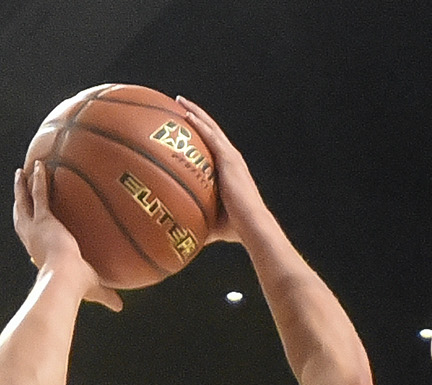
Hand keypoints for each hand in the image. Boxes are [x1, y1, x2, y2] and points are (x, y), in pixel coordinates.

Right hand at [9, 160, 120, 309]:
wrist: (65, 279)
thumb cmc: (76, 288)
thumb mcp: (92, 288)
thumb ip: (105, 294)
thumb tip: (120, 307)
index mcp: (42, 255)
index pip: (33, 242)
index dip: (31, 234)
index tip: (31, 226)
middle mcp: (34, 241)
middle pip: (22, 216)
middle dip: (20, 201)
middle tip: (19, 188)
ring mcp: (35, 229)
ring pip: (24, 202)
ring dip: (22, 187)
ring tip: (22, 172)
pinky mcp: (43, 220)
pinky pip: (40, 194)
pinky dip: (39, 179)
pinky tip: (40, 165)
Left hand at [167, 96, 267, 243]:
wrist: (252, 225)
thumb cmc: (236, 228)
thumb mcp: (212, 223)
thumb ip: (197, 223)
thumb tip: (180, 236)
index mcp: (230, 170)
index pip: (214, 146)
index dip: (201, 132)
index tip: (187, 124)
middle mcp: (231, 159)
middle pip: (211, 130)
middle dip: (195, 116)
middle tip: (179, 105)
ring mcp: (231, 157)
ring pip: (210, 127)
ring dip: (195, 113)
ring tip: (179, 101)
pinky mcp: (228, 159)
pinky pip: (210, 136)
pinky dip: (199, 123)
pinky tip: (186, 114)